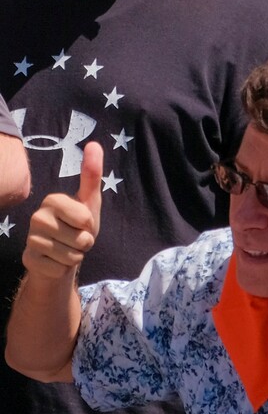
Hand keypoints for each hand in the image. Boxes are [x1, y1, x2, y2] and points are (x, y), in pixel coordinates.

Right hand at [22, 143, 102, 280]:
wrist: (59, 257)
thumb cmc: (77, 227)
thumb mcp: (89, 202)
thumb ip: (92, 174)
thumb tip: (93, 144)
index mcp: (52, 200)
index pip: (85, 218)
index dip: (90, 225)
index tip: (82, 223)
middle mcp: (37, 217)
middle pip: (80, 239)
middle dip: (84, 243)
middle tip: (75, 239)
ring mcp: (31, 240)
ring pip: (70, 256)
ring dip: (75, 257)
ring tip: (66, 249)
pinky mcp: (28, 260)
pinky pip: (60, 269)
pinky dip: (63, 268)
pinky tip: (55, 261)